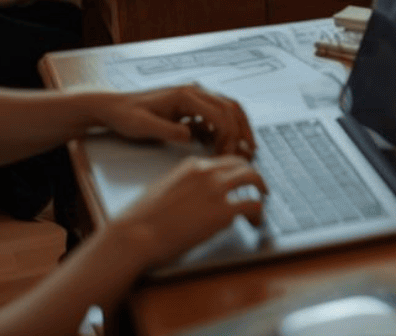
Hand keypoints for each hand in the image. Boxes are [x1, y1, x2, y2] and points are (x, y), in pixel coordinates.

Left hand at [94, 85, 255, 157]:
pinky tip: (224, 145)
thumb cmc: (126, 115)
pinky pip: (216, 116)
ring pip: (228, 109)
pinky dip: (226, 129)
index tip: (226, 154)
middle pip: (230, 107)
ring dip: (239, 128)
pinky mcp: (191, 107)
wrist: (114, 108)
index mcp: (185, 95)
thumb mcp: (143, 126)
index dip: (227, 135)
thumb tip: (191, 137)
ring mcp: (194, 98)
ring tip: (247, 147)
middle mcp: (194, 92)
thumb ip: (168, 131)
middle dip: (241, 131)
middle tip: (248, 151)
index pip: (219, 113)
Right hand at [110, 155, 267, 267]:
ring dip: (260, 189)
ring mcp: (216, 190)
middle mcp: (206, 172)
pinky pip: (253, 206)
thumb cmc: (140, 220)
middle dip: (252, 175)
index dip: (234, 170)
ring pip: (253, 177)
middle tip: (258, 187)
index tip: (239, 180)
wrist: (134, 235)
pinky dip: (259, 214)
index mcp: (191, 165)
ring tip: (262, 202)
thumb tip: (195, 197)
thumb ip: (183, 186)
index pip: (222, 160)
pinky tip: (255, 223)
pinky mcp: (223, 212)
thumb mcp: (162, 189)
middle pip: (242, 164)